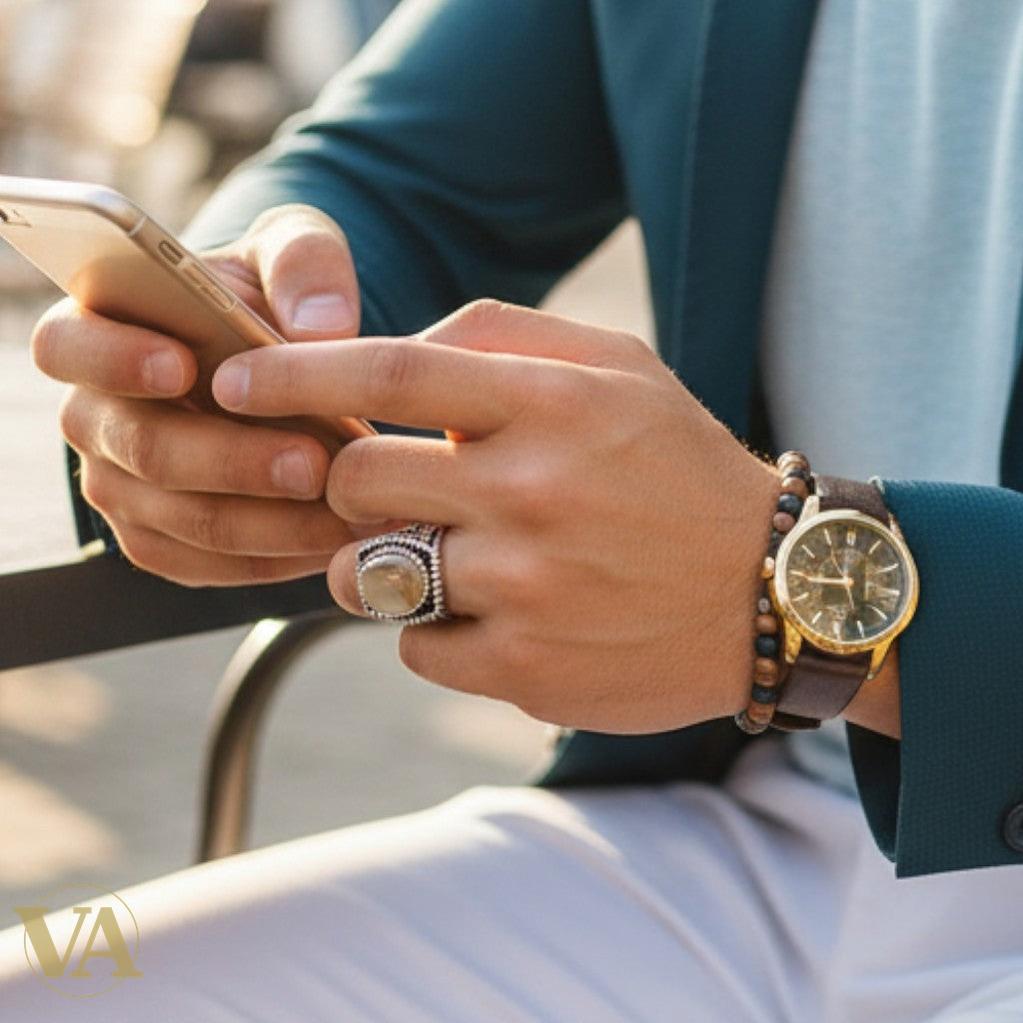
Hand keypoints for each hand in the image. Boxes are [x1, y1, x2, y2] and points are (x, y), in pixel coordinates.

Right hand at [32, 205, 361, 585]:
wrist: (283, 367)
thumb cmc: (271, 297)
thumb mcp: (294, 253)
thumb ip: (305, 266)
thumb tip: (323, 328)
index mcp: (102, 329)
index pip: (68, 343)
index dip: (115, 357)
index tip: (181, 365)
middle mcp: (98, 415)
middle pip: (145, 449)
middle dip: (234, 461)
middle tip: (313, 464)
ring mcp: (124, 486)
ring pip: (184, 519)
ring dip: (271, 522)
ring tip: (349, 512)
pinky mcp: (163, 540)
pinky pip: (211, 565)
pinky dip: (277, 557)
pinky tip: (337, 541)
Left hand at [213, 300, 779, 731]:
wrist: (772, 592)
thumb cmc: (679, 470)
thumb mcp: (619, 369)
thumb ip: (502, 338)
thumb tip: (391, 352)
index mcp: (554, 406)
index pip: (391, 372)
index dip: (295, 372)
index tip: (231, 378)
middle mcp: (533, 494)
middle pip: (354, 479)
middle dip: (345, 483)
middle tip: (384, 490)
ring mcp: (526, 589)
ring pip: (371, 574)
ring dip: (385, 563)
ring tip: (453, 557)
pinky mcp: (526, 668)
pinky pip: (416, 647)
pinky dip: (433, 629)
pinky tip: (498, 614)